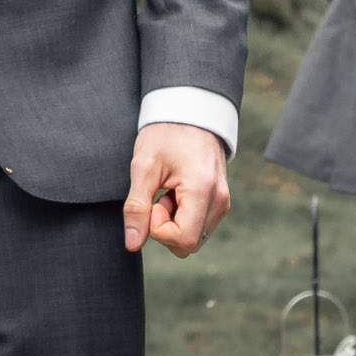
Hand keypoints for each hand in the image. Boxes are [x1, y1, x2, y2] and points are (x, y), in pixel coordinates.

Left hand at [122, 121, 230, 257]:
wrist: (189, 111)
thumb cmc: (165, 133)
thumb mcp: (143, 166)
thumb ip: (137, 207)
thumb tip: (132, 244)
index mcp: (203, 191)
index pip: (184, 240)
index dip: (159, 229)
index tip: (152, 202)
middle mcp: (219, 201)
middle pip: (189, 244)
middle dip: (166, 228)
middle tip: (159, 195)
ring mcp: (222, 202)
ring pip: (194, 237)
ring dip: (173, 222)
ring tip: (167, 190)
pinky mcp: (219, 201)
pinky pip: (198, 225)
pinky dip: (182, 216)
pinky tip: (176, 191)